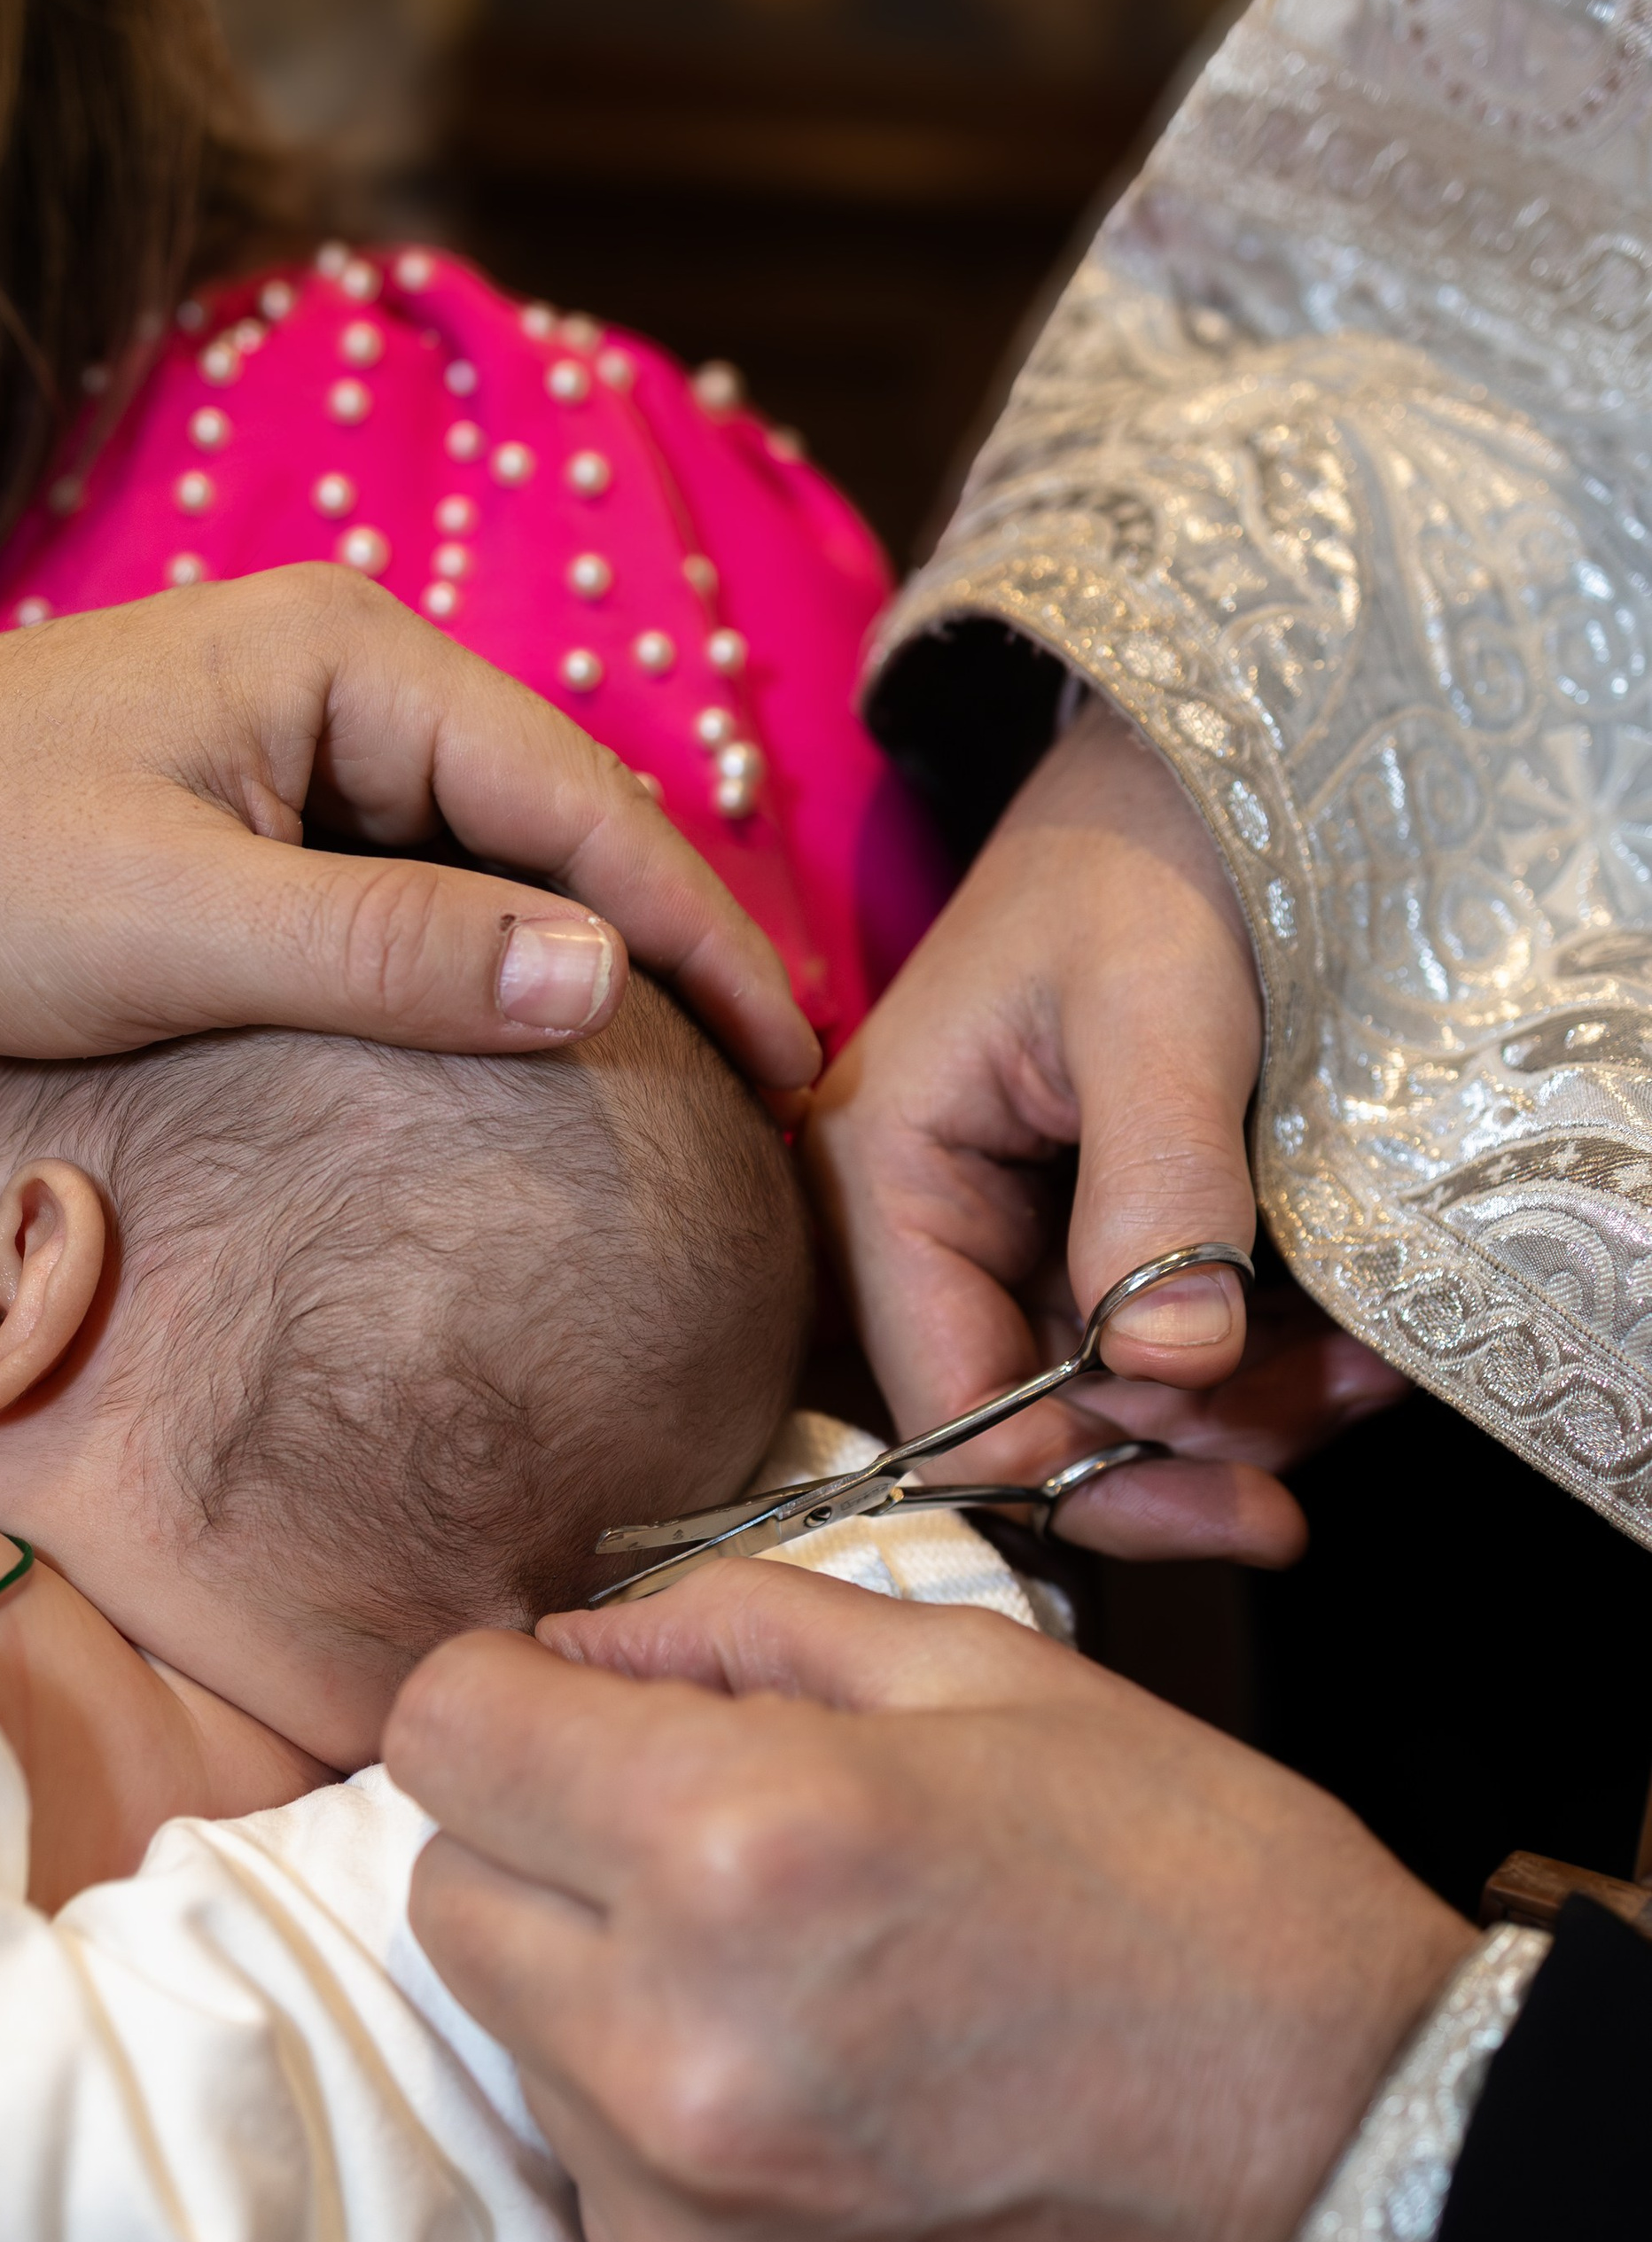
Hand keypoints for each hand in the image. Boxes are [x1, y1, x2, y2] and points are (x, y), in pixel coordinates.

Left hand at [0, 567, 816, 1085]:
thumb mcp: (187, 925)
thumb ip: (397, 950)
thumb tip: (602, 981)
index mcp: (355, 655)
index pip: (581, 801)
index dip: (695, 935)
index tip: (786, 1059)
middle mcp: (357, 664)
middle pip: (562, 818)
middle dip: (666, 949)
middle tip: (768, 1093)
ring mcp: (316, 725)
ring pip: (498, 853)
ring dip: (581, 960)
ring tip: (688, 1084)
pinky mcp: (275, 793)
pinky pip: (422, 876)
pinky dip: (486, 957)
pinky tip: (536, 1041)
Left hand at [390, 1562, 1471, 2241]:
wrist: (1364, 2197)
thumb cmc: (1205, 1910)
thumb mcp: (997, 1684)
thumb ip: (743, 1625)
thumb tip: (574, 1647)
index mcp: (737, 1841)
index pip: (445, 1727)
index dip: (516, 1701)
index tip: (587, 1720)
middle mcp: (673, 2047)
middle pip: (448, 1896)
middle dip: (549, 1850)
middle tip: (714, 1861)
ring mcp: (682, 2231)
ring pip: (519, 2058)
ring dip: (610, 2010)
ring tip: (807, 2010)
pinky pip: (602, 2215)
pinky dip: (676, 2168)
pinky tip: (830, 2143)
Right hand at [806, 695, 1404, 1560]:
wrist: (1184, 768)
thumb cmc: (1144, 859)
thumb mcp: (1155, 1012)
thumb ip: (1155, 1187)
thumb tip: (1170, 1369)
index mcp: (876, 1179)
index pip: (950, 1409)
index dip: (1087, 1467)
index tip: (1234, 1472)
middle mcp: (917, 1229)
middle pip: (1034, 1425)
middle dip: (1184, 1453)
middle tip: (1325, 1450)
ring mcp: (999, 1236)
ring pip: (1108, 1402)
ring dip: (1241, 1418)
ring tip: (1365, 1379)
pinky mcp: (1077, 1232)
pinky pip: (1152, 1343)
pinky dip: (1253, 1366)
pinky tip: (1344, 1347)